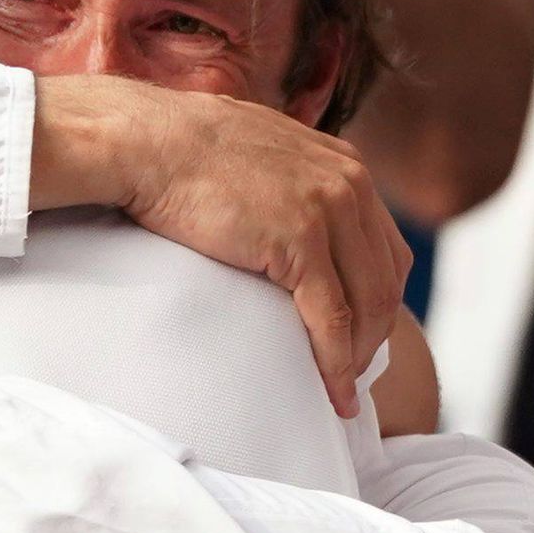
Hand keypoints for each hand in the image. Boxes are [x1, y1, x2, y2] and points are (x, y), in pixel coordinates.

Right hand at [33, 74, 408, 417]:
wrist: (146, 142)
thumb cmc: (181, 149)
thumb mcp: (259, 154)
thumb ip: (286, 181)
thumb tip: (276, 214)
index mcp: (343, 165)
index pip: (385, 248)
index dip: (378, 300)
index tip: (360, 337)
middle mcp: (348, 184)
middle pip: (386, 279)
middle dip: (375, 334)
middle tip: (353, 372)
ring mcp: (327, 210)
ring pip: (367, 304)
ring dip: (359, 356)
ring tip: (342, 390)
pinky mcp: (299, 240)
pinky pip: (331, 318)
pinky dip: (336, 362)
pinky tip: (332, 390)